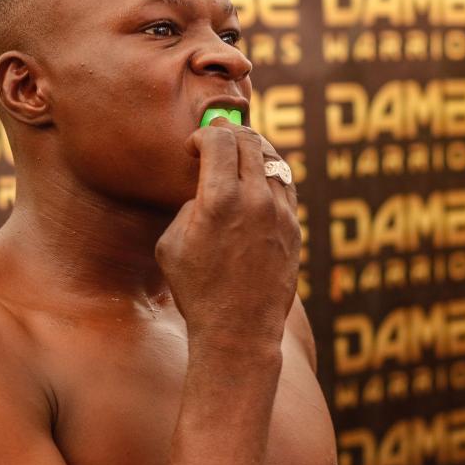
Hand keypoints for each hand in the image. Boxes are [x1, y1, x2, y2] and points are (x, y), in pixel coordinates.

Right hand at [156, 117, 299, 357]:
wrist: (238, 330)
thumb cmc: (197, 291)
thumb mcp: (171, 244)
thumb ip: (188, 206)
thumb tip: (206, 191)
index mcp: (219, 200)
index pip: (219, 140)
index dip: (203, 134)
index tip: (193, 146)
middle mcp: (255, 200)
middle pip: (249, 142)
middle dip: (229, 133)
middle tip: (216, 137)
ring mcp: (280, 214)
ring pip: (273, 160)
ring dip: (253, 150)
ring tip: (240, 153)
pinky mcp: (294, 228)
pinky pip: (285, 186)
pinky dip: (271, 174)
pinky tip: (259, 178)